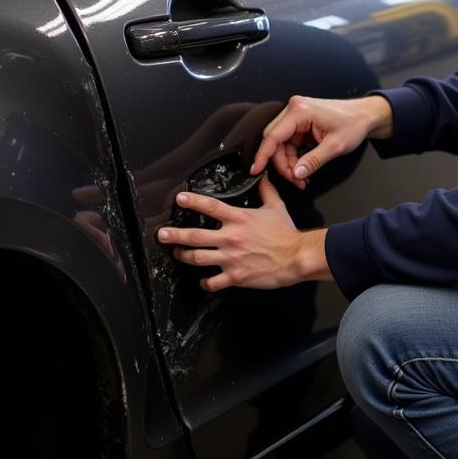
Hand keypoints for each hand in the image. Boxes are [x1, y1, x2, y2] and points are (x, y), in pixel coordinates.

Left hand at [156, 175, 329, 290]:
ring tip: (176, 253)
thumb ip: (266, 190)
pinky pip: (213, 282)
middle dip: (175, 235)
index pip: (210, 207)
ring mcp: (231, 258)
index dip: (192, 201)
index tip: (179, 199)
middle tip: (162, 234)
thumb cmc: (286, 233)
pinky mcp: (235, 276)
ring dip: (184, 256)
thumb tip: (262, 175)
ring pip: (198, 258)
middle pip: (196, 236)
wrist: (295, 257)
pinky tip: (203, 282)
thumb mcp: (276, 206)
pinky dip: (206, 283)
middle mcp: (231, 238)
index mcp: (239, 218)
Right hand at [250, 94, 392, 188]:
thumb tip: (296, 173)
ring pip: (282, 144)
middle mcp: (294, 109)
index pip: (273, 136)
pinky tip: (303, 168)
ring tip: (302, 178)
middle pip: (275, 140)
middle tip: (295, 180)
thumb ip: (313, 161)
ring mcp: (297, 115)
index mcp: (300, 111)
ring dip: (289, 163)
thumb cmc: (354, 124)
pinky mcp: (300, 122)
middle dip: (282, 163)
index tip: (256, 170)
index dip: (263, 155)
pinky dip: (295, 157)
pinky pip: (290, 142)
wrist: (365, 115)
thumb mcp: (334, 147)